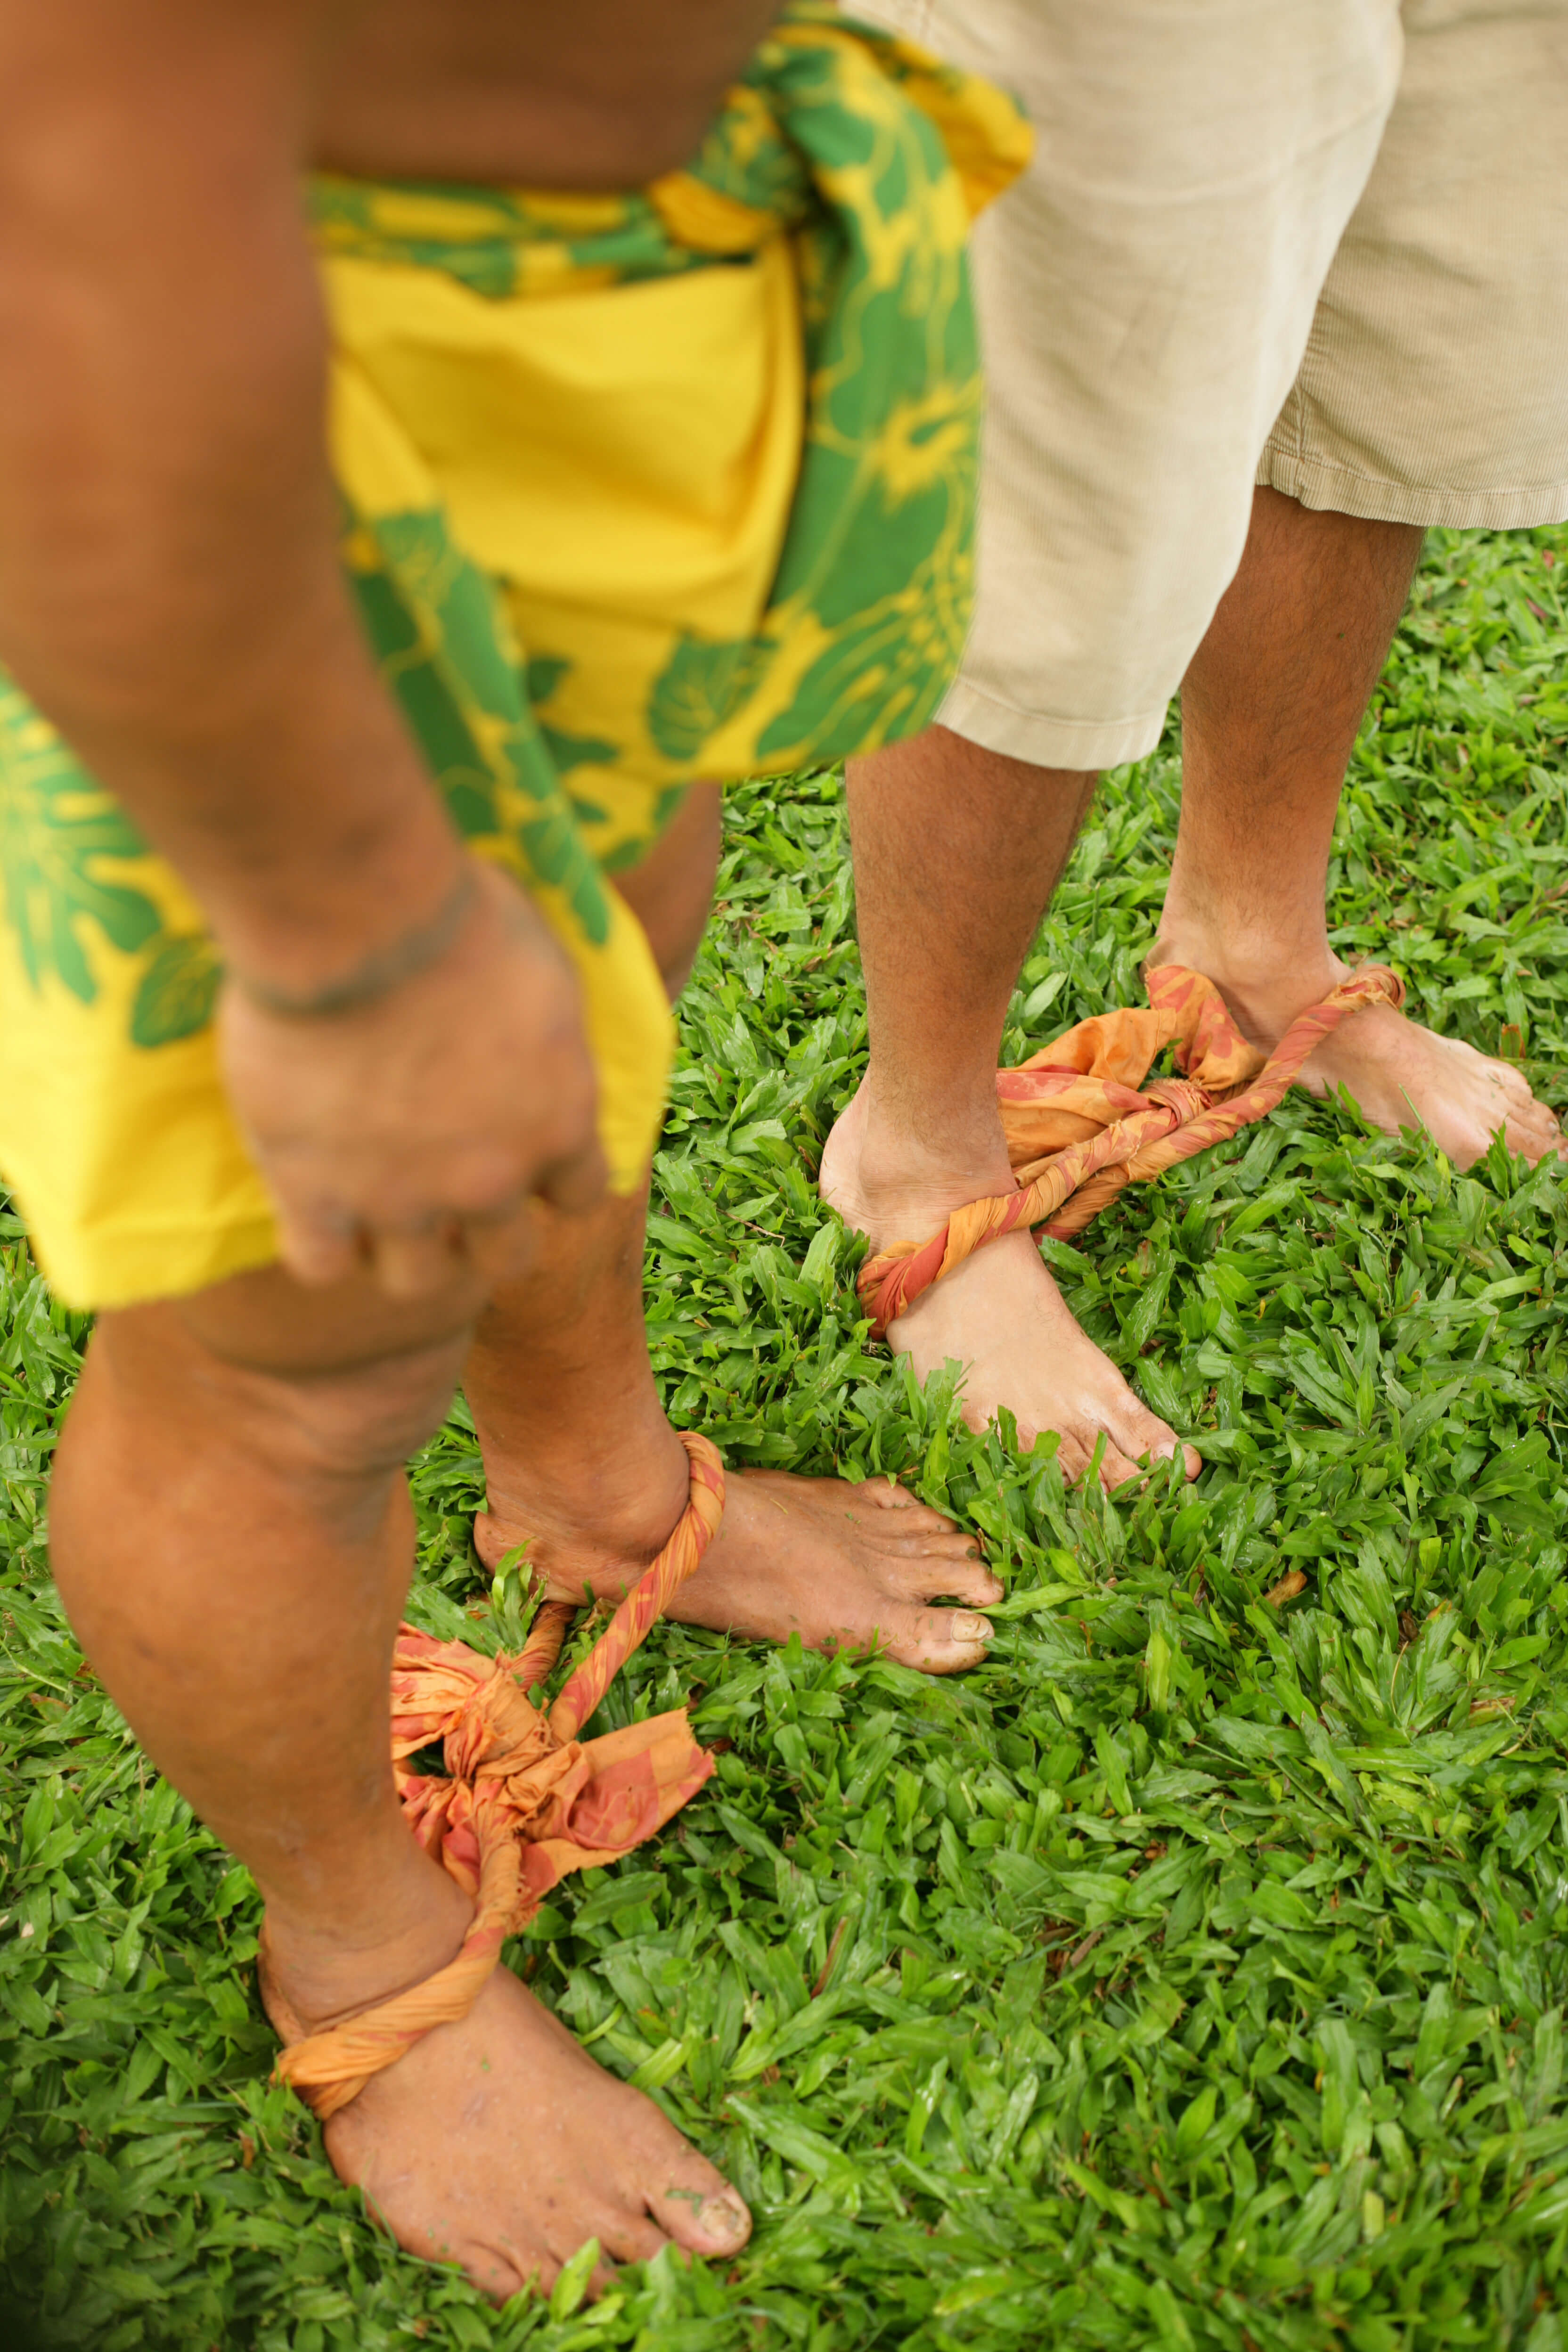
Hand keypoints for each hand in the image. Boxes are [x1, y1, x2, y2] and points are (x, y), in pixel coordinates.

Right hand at [218, 860, 606, 1298]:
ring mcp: (402, 1197)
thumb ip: (550, 1032)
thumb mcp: (546, 964)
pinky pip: (321, 1265)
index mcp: (559, 1122)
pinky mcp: (315, 1194)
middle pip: (503, 1258)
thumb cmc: (461, 917)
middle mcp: (491, 1179)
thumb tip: (544, 1032)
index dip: (549, 1180)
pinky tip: (310, 1201)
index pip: (580, 1196)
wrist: (361, 922)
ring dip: (403, 1248)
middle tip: (446, 1187)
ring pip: (415, 1278)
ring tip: (375, 1202)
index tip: (521, 1155)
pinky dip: (319, 1243)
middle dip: (481, 1232)